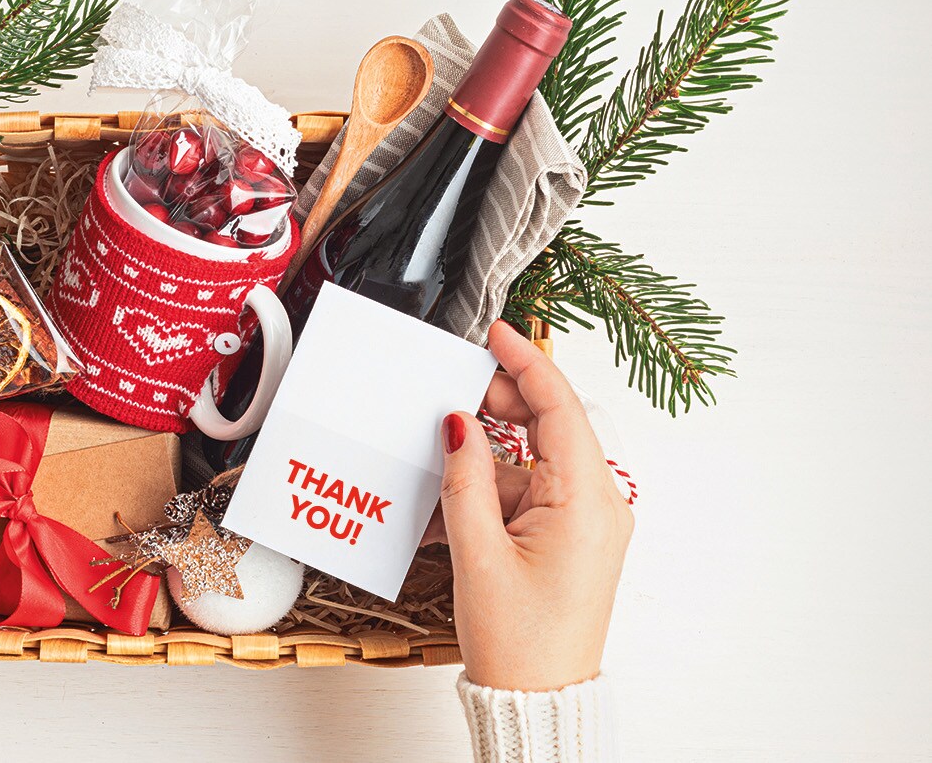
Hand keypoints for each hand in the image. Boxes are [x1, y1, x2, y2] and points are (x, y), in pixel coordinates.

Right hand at [440, 320, 632, 691]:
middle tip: (452, 390)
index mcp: (587, 501)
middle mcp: (597, 505)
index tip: (498, 331)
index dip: (526, 360)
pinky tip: (449, 504)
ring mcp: (584, 521)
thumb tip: (458, 423)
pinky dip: (488, 490)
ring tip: (437, 463)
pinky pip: (527, 493)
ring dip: (484, 457)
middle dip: (500, 403)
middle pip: (549, 425)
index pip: (559, 406)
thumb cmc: (522, 642)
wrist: (538, 701)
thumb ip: (464, 476)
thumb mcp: (477, 552)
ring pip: (531, 459)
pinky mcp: (568, 537)